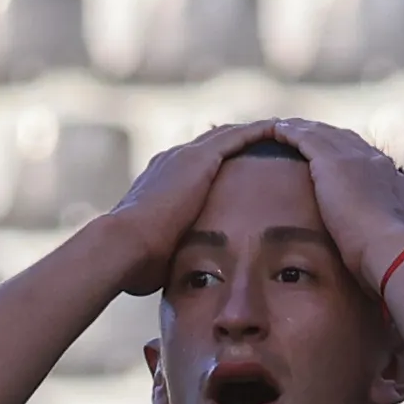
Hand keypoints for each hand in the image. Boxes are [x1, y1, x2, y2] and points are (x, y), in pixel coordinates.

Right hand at [99, 122, 278, 295]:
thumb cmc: (138, 260)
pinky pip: (237, 137)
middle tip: (262, 138)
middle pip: (211, 143)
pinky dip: (257, 131)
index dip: (215, 164)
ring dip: (251, 131)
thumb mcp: (158, 252)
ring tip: (278, 129)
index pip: (194, 167)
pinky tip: (278, 128)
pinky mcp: (201, 158)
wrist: (125, 244)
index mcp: (161, 182)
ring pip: (226, 135)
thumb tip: (177, 274)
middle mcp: (172, 161)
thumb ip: (171, 252)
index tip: (234, 166)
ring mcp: (186, 157)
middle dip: (235, 140)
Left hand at [271, 119, 403, 297]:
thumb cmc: (393, 264)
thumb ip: (381, 251)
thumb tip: (376, 270)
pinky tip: (276, 131)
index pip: (368, 164)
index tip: (335, 163)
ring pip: (324, 134)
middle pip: (346, 141)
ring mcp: (355, 158)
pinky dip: (290, 132)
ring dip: (304, 130)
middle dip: (326, 137)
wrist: (394, 251)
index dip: (349, 160)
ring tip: (285, 129)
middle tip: (306, 136)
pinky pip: (305, 137)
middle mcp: (376, 164)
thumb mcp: (389, 253)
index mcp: (393, 185)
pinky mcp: (331, 160)